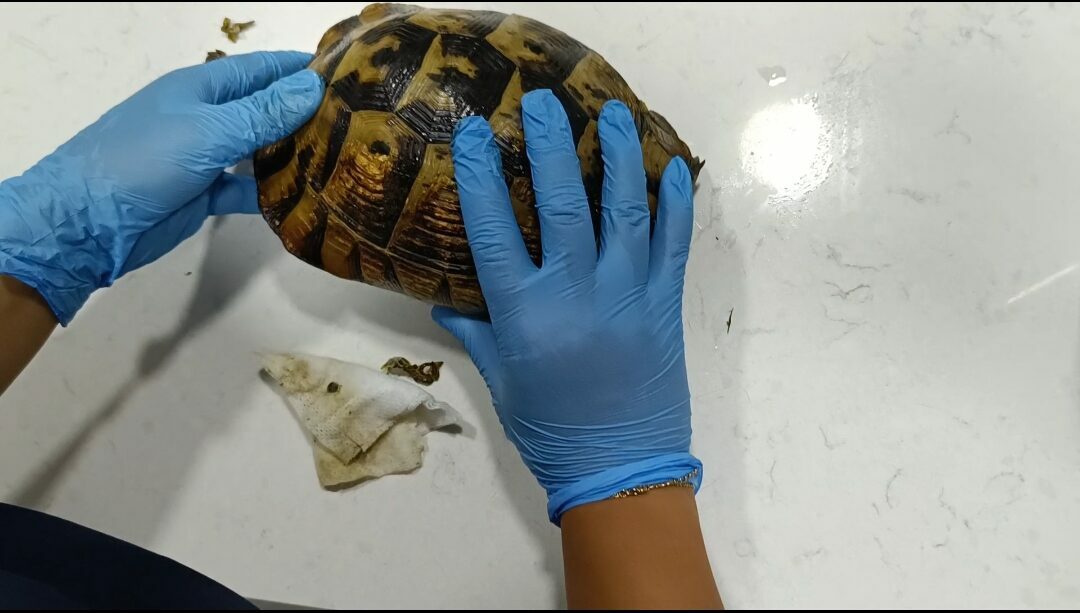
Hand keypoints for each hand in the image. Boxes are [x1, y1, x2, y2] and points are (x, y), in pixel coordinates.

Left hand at [0, 51, 323, 324]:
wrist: (89, 222)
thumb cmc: (144, 160)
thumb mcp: (208, 131)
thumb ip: (263, 113)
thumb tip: (314, 86)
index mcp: (202, 88)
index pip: (262, 70)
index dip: (300, 68)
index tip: (348, 74)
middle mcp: (207, 117)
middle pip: (264, 109)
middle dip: (304, 112)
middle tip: (357, 122)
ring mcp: (205, 157)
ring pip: (259, 150)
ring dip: (293, 154)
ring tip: (342, 158)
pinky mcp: (204, 194)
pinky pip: (246, 189)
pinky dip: (271, 193)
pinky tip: (305, 199)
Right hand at [434, 90, 699, 522]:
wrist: (621, 470)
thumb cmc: (551, 431)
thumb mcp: (502, 382)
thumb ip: (477, 333)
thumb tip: (446, 297)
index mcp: (526, 314)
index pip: (495, 231)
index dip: (482, 177)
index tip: (476, 133)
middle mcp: (577, 293)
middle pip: (560, 203)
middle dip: (550, 145)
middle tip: (542, 103)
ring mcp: (628, 294)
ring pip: (624, 210)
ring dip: (618, 155)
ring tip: (612, 112)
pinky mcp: (665, 304)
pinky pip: (674, 243)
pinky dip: (675, 204)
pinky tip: (671, 168)